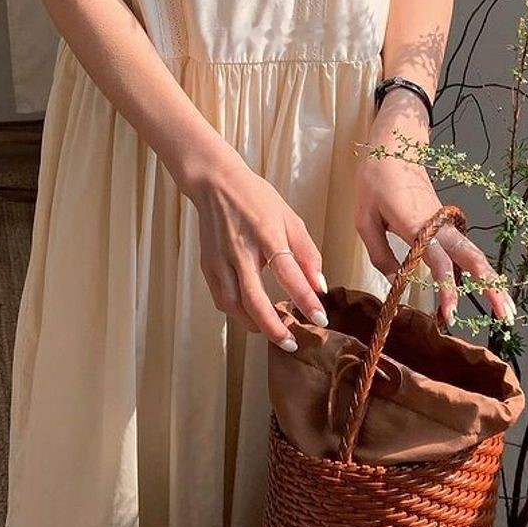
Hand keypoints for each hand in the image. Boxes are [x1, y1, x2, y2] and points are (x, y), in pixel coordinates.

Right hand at [187, 152, 328, 350]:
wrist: (216, 184)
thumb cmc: (255, 198)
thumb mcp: (289, 217)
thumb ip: (306, 251)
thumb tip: (320, 285)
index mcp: (266, 233)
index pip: (287, 273)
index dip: (304, 298)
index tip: (320, 317)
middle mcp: (240, 250)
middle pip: (254, 300)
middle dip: (274, 327)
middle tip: (291, 342)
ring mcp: (220, 259)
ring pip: (235, 305)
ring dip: (256, 323)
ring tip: (275, 330)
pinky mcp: (208, 266)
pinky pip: (222, 299)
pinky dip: (238, 313)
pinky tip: (252, 314)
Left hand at [354, 95, 515, 327]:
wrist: (394, 145)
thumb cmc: (375, 179)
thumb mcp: (364, 218)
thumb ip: (380, 253)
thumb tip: (397, 281)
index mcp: (416, 224)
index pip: (437, 261)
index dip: (446, 288)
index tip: (451, 314)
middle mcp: (438, 225)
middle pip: (470, 258)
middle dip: (491, 287)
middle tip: (507, 317)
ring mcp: (445, 221)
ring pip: (473, 252)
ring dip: (491, 279)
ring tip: (505, 308)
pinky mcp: (444, 220)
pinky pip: (463, 247)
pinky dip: (477, 267)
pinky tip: (482, 285)